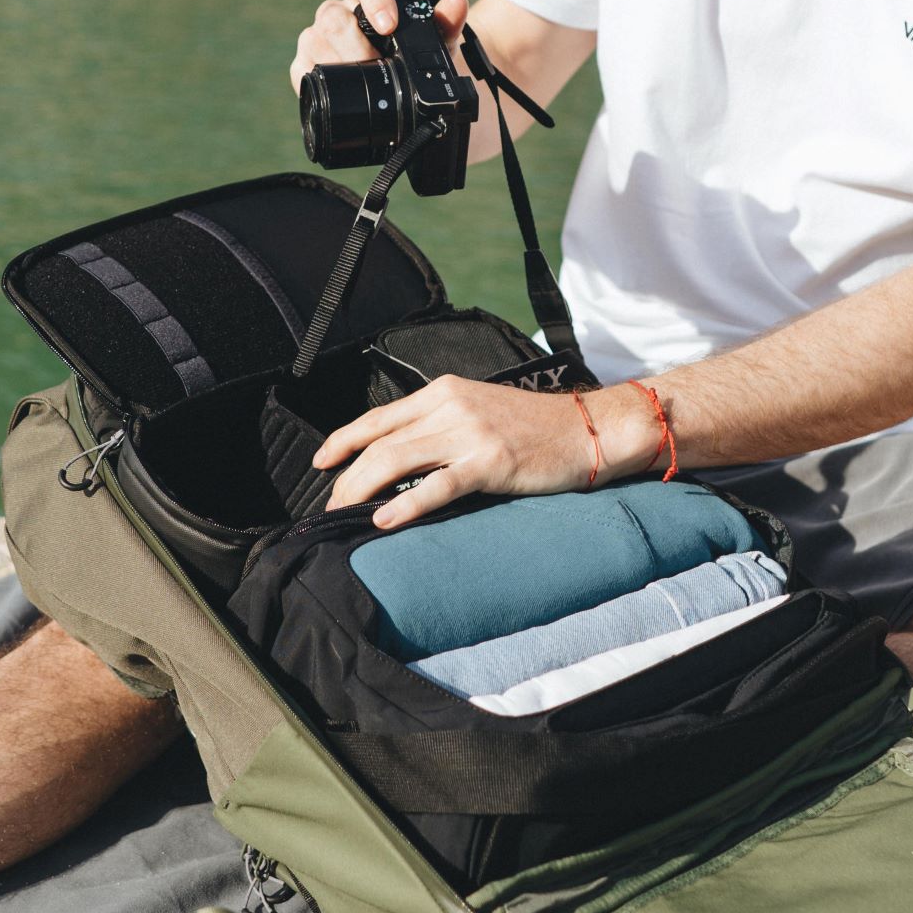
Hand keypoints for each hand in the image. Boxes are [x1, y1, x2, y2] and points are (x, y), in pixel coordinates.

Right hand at [290, 0, 469, 94]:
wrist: (404, 96)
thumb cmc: (416, 63)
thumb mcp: (437, 48)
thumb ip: (446, 25)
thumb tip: (456, 1)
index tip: (389, 25)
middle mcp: (341, 14)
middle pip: (333, 15)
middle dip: (357, 46)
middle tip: (378, 67)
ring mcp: (318, 40)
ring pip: (314, 40)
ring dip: (341, 65)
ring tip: (365, 84)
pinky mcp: (305, 67)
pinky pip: (302, 70)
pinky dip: (321, 82)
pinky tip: (341, 94)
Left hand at [314, 375, 657, 530]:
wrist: (591, 428)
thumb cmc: (538, 427)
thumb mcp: (481, 410)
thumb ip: (443, 424)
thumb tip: (404, 456)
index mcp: (444, 391)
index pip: (379, 416)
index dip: (343, 440)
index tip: (321, 462)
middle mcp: (451, 405)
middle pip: (380, 441)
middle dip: (346, 476)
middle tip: (329, 506)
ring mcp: (470, 432)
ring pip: (397, 459)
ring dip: (362, 490)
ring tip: (342, 515)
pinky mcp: (491, 462)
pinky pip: (438, 485)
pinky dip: (406, 504)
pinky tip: (384, 521)